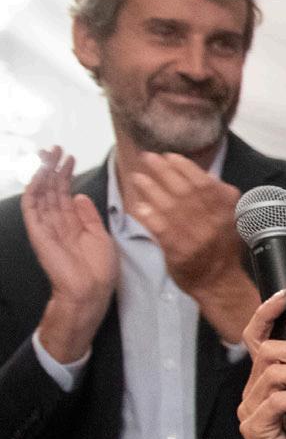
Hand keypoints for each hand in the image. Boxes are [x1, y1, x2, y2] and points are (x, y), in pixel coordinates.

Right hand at [24, 147, 117, 361]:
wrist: (90, 290)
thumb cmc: (98, 269)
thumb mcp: (100, 236)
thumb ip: (88, 215)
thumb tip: (78, 195)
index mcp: (72, 224)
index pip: (65, 193)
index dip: (66, 174)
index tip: (69, 156)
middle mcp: (56, 223)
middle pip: (51, 190)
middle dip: (52, 168)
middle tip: (55, 148)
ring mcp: (46, 227)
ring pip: (40, 194)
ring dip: (43, 174)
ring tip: (48, 155)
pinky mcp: (38, 233)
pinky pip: (32, 208)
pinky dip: (34, 191)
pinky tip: (39, 176)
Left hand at [118, 148, 253, 331]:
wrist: (218, 282)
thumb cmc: (220, 249)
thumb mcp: (230, 219)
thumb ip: (219, 197)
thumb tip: (203, 174)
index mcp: (226, 210)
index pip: (204, 181)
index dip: (184, 166)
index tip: (169, 156)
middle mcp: (213, 221)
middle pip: (184, 189)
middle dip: (163, 170)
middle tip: (148, 158)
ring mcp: (196, 236)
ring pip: (170, 206)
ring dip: (151, 189)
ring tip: (138, 178)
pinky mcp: (179, 250)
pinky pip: (160, 228)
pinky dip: (149, 216)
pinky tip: (139, 207)